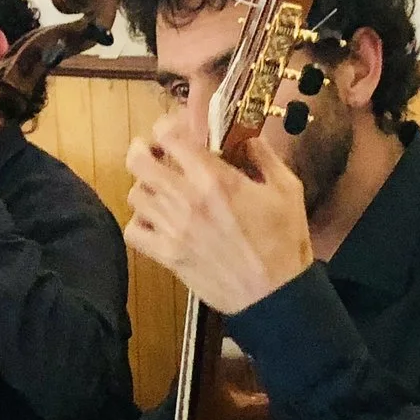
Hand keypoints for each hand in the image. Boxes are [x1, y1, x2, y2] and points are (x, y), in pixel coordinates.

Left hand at [123, 108, 313, 313]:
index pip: (169, 135)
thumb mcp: (286, 189)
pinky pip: (133, 231)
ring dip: (145, 186)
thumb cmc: (284, 241)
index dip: (167, 124)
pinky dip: (139, 222)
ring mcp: (173, 229)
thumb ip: (262, 156)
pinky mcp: (168, 255)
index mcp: (215, 179)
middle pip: (138, 161)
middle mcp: (187, 200)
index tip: (177, 129)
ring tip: (160, 188)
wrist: (275, 295)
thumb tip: (243, 137)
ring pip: (134, 194)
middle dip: (143, 148)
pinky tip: (156, 220)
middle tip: (156, 152)